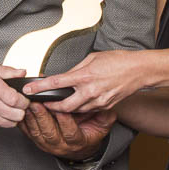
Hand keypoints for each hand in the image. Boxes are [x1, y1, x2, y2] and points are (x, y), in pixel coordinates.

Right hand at [0, 64, 26, 130]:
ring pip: (11, 124)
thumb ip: (9, 71)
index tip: (23, 99)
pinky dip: (3, 121)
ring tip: (9, 108)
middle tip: (17, 104)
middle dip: (21, 110)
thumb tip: (22, 73)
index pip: (16, 101)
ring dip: (13, 117)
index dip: (24, 101)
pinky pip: (1, 127)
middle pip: (17, 115)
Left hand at [19, 103, 115, 160]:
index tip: (60, 108)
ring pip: (37, 132)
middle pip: (49, 132)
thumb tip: (107, 109)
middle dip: (42, 117)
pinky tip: (20, 111)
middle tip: (37, 103)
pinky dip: (22, 122)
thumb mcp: (102, 124)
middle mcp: (61, 145)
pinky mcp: (37, 141)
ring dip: (31, 118)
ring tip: (27, 104)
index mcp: (77, 141)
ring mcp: (47, 145)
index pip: (70, 132)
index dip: (64, 120)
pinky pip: (27, 133)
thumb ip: (104, 116)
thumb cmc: (89, 132)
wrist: (80, 146)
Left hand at [22, 50, 149, 113]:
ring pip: (75, 111)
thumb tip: (65, 76)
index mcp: (85, 76)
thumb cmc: (117, 60)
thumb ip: (76, 69)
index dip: (40, 88)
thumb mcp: (92, 58)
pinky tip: (76, 104)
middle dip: (51, 107)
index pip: (56, 83)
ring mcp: (98, 100)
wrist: (138, 70)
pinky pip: (88, 110)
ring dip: (65, 109)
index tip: (29, 90)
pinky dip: (80, 109)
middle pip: (64, 106)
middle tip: (43, 104)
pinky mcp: (105, 106)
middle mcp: (90, 91)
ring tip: (57, 105)